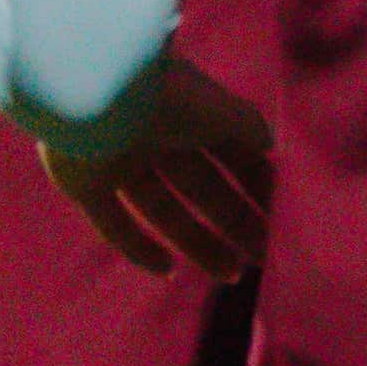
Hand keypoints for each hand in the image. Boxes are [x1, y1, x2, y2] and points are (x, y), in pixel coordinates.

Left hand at [41, 56, 272, 282]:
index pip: (233, 156)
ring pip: (165, 211)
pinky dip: (139, 249)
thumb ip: (249, 126)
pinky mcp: (86, 186)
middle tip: (263, 257)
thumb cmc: (167, 97)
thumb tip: (272, 148)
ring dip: (199, 242)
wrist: (93, 92)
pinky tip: (169, 271)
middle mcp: (159, 141)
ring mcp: (121, 164)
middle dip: (236, 222)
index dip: (257, 187)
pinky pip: (115, 225)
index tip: (280, 219)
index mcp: (192, 117)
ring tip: (232, 273)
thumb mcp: (222, 109)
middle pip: (203, 190)